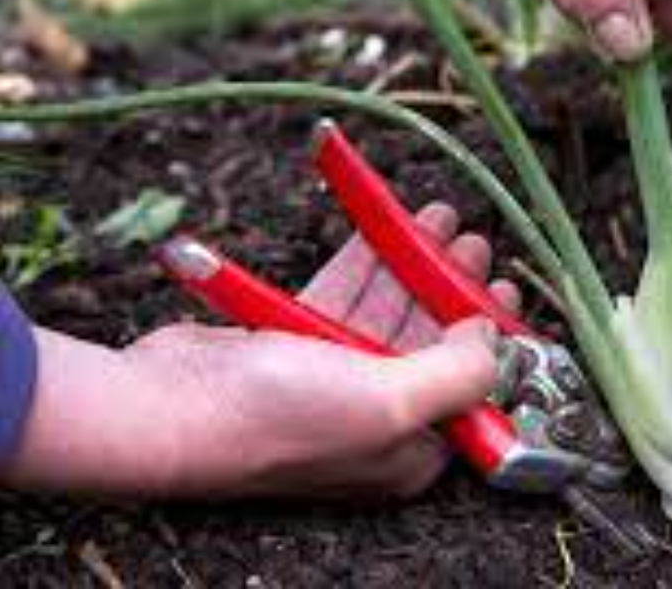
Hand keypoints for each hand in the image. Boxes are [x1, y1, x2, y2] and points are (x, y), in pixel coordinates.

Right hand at [1, 203, 517, 499]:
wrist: (165, 405)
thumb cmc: (275, 420)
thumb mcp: (392, 403)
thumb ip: (459, 373)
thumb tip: (493, 339)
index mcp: (409, 452)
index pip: (472, 394)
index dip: (496, 342)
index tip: (506, 294)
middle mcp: (377, 420)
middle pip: (433, 345)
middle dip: (456, 290)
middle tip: (476, 246)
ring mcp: (335, 382)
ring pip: (390, 314)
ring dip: (417, 266)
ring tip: (443, 220)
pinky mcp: (296, 345)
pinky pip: (345, 296)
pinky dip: (368, 261)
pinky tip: (387, 225)